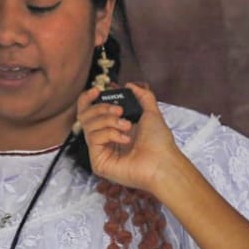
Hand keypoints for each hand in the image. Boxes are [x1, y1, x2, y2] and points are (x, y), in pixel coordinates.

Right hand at [76, 82, 181, 196]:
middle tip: (120, 110)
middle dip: (101, 108)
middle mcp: (105, 139)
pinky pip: (94, 138)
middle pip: (85, 116)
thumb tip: (129, 85)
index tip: (97, 91)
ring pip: (88, 125)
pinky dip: (110, 133)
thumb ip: (142, 96)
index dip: (88, 99)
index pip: (91, 112)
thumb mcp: (152, 112)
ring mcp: (101, 151)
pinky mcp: (98, 162)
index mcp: (114, 128)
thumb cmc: (159, 143)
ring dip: (108, 120)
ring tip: (127, 125)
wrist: (163, 163)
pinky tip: (125, 139)